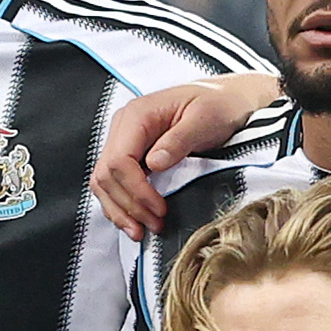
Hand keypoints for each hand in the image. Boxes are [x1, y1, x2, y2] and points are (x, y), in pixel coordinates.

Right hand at [89, 71, 282, 237]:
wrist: (226, 100)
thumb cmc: (218, 106)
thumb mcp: (204, 119)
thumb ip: (178, 140)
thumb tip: (153, 163)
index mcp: (138, 115)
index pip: (119, 160)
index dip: (136, 190)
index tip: (158, 208)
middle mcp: (124, 127)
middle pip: (107, 175)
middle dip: (128, 205)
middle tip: (154, 224)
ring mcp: (124, 140)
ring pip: (104, 183)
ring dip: (120, 210)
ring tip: (141, 230)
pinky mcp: (131, 154)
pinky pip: (114, 184)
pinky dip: (121, 205)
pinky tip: (135, 220)